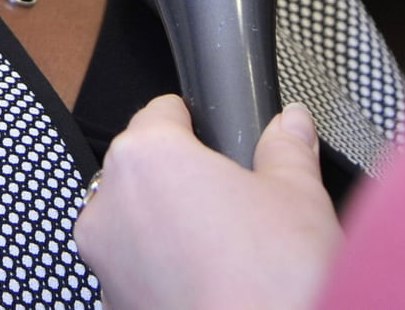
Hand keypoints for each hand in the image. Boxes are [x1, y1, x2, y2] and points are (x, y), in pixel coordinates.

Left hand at [75, 96, 341, 309]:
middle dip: (186, 181)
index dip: (196, 122)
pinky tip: (214, 287)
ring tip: (232, 254)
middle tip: (239, 203)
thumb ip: (286, 150)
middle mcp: (110, 208)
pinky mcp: (113, 308)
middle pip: (144, 171)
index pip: (160, 113)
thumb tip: (289, 125)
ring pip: (137, 226)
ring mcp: (105, 266)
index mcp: (146, 159)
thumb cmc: (273, 286)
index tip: (218, 136)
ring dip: (172, 231)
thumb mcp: (299, 198)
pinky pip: (137, 275)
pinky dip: (166, 276)